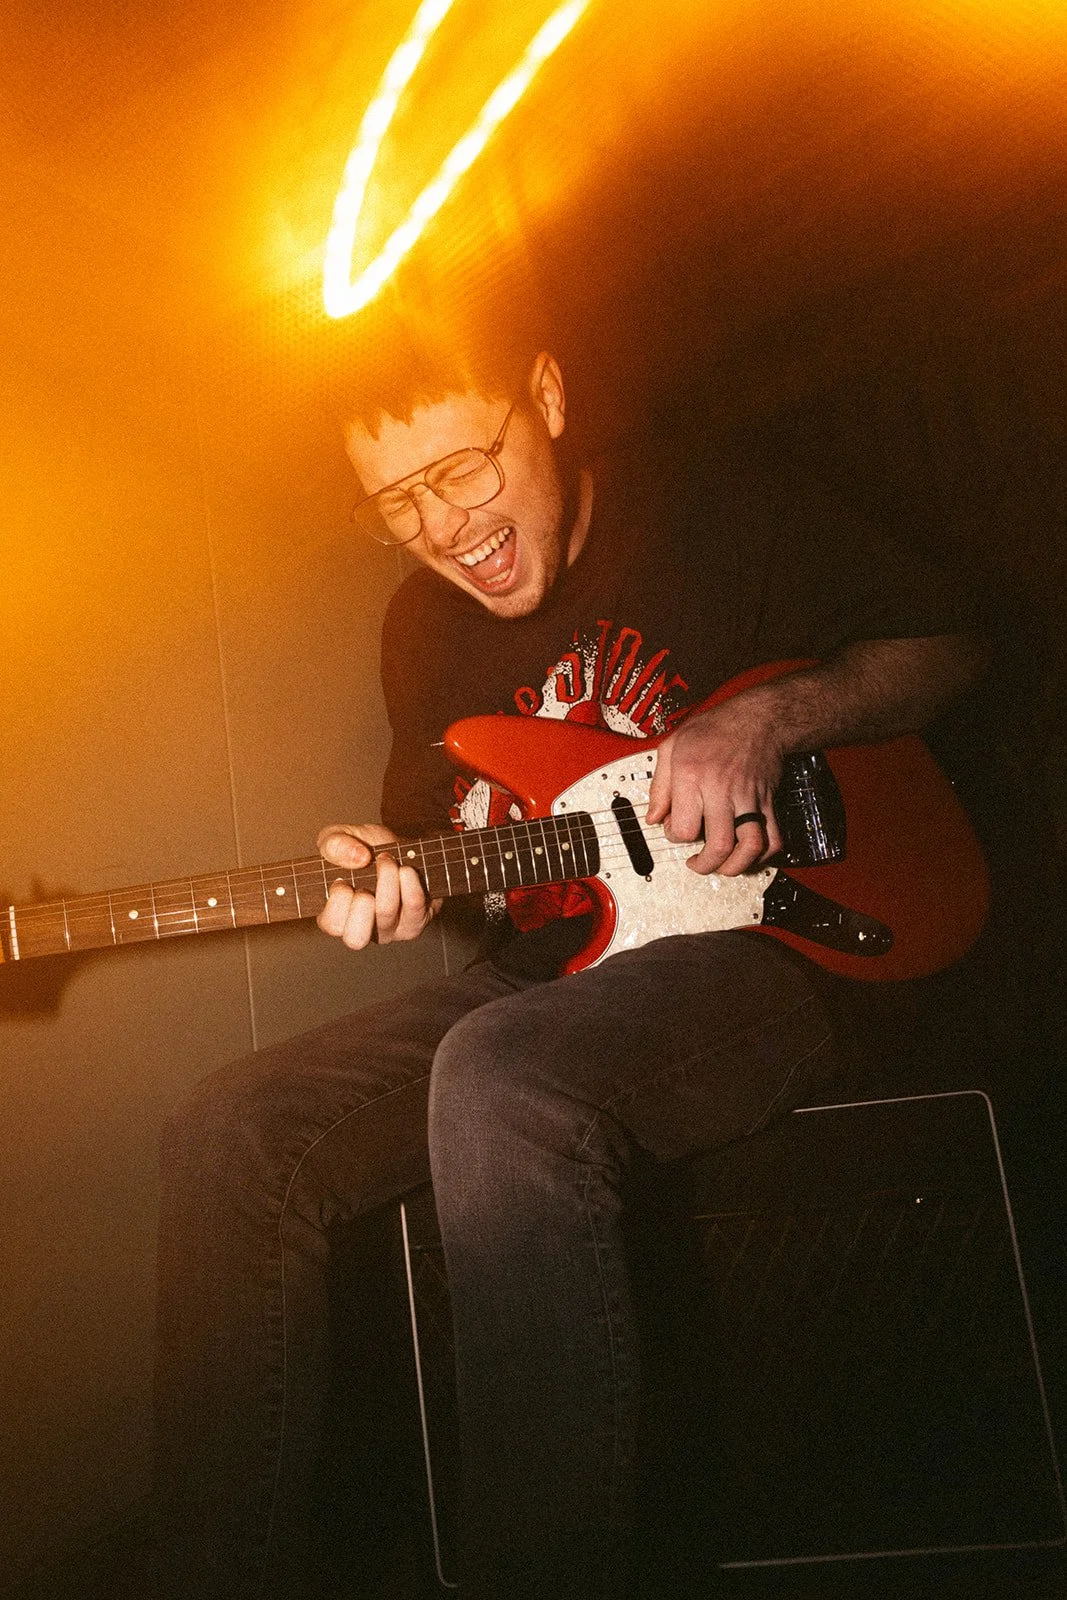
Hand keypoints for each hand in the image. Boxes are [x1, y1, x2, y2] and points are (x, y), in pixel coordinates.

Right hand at [316, 823, 440, 947]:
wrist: (402, 850)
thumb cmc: (365, 850)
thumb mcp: (340, 837)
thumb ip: (334, 844)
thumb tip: (357, 858)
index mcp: (337, 916)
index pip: (331, 925)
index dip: (337, 901)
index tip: (343, 879)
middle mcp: (362, 929)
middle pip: (356, 939)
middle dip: (361, 905)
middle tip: (365, 885)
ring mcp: (389, 930)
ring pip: (386, 915)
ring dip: (387, 880)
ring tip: (388, 861)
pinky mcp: (414, 923)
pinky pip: (414, 909)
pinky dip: (410, 884)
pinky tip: (406, 870)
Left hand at [645, 697, 783, 875]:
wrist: (759, 717)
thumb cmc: (714, 728)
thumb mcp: (672, 746)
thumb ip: (658, 785)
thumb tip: (653, 818)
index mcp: (692, 776)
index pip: (683, 827)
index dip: (676, 837)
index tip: (676, 829)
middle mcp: (721, 789)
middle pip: (717, 845)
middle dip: (705, 865)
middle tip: (697, 864)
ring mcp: (748, 797)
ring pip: (749, 846)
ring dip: (736, 867)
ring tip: (723, 867)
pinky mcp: (767, 801)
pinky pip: (773, 837)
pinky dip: (764, 855)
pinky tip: (749, 856)